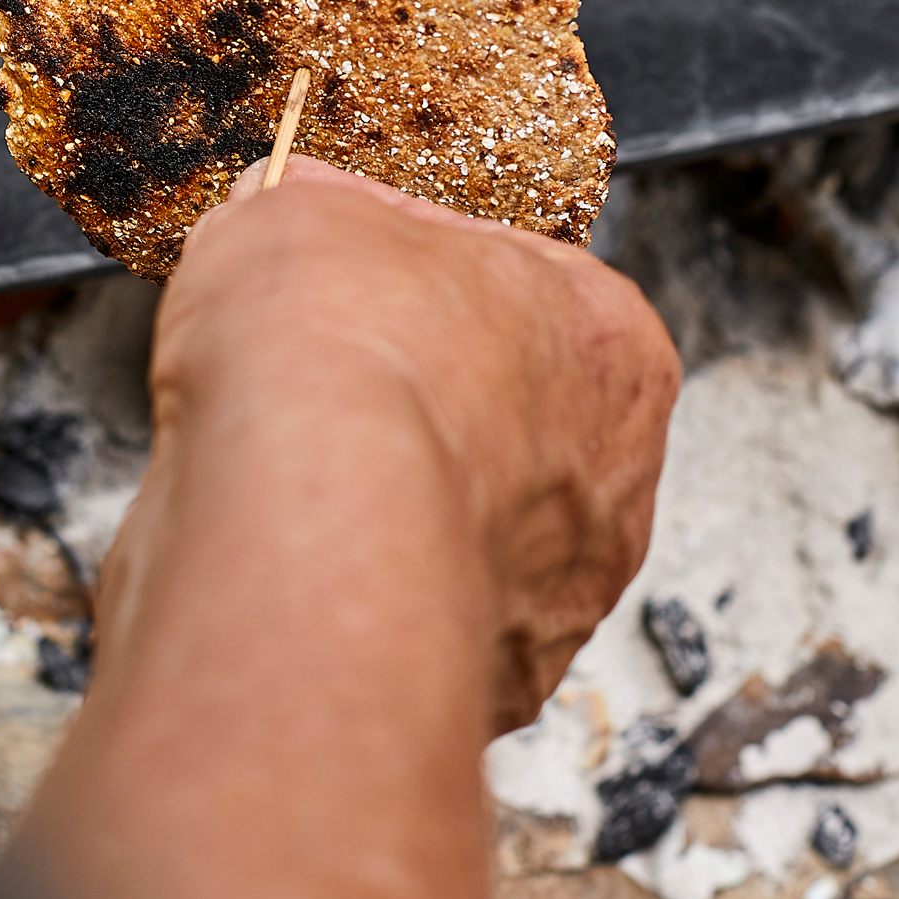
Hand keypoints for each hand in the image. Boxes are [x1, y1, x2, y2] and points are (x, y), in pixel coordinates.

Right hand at [18, 161, 676, 898]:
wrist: (302, 527)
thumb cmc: (334, 353)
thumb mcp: (296, 212)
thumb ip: (311, 212)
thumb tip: (287, 206)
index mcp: (612, 342)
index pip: (514, 288)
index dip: (409, 282)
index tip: (339, 289)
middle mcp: (616, 480)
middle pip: (499, 418)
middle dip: (411, 405)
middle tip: (312, 388)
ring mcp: (559, 601)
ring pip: (459, 531)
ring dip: (381, 510)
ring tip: (282, 480)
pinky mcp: (488, 692)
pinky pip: (406, 619)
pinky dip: (350, 596)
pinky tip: (287, 560)